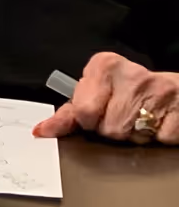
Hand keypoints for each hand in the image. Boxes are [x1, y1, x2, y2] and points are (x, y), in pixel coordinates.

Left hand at [34, 53, 178, 142]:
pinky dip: (156, 139)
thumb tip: (41, 131)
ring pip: (130, 136)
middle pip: (107, 128)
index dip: (87, 120)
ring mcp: (160, 92)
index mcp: (105, 65)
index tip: (93, 113)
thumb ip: (69, 112)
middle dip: (110, 129)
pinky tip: (158, 123)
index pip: (83, 110)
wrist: (175, 90)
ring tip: (139, 119)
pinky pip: (158, 141)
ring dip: (132, 136)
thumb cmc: (129, 90)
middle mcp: (133, 75)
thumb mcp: (96, 92)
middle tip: (121, 115)